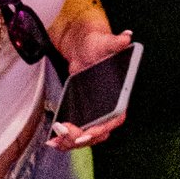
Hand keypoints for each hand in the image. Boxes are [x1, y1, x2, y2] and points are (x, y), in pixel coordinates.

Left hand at [47, 19, 136, 149]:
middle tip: (66, 133)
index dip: (103, 128)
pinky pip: (76, 133)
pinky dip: (65, 140)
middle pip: (99, 133)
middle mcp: (108, 107)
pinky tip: (54, 141)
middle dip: (82, 138)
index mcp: (119, 93)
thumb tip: (126, 36)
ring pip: (86, 137)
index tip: (89, 132)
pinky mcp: (82, 114)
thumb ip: (114, 42)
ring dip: (71, 142)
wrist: (82, 47)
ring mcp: (95, 112)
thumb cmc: (96, 44)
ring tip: (56, 140)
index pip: (115, 118)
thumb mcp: (103, 42)